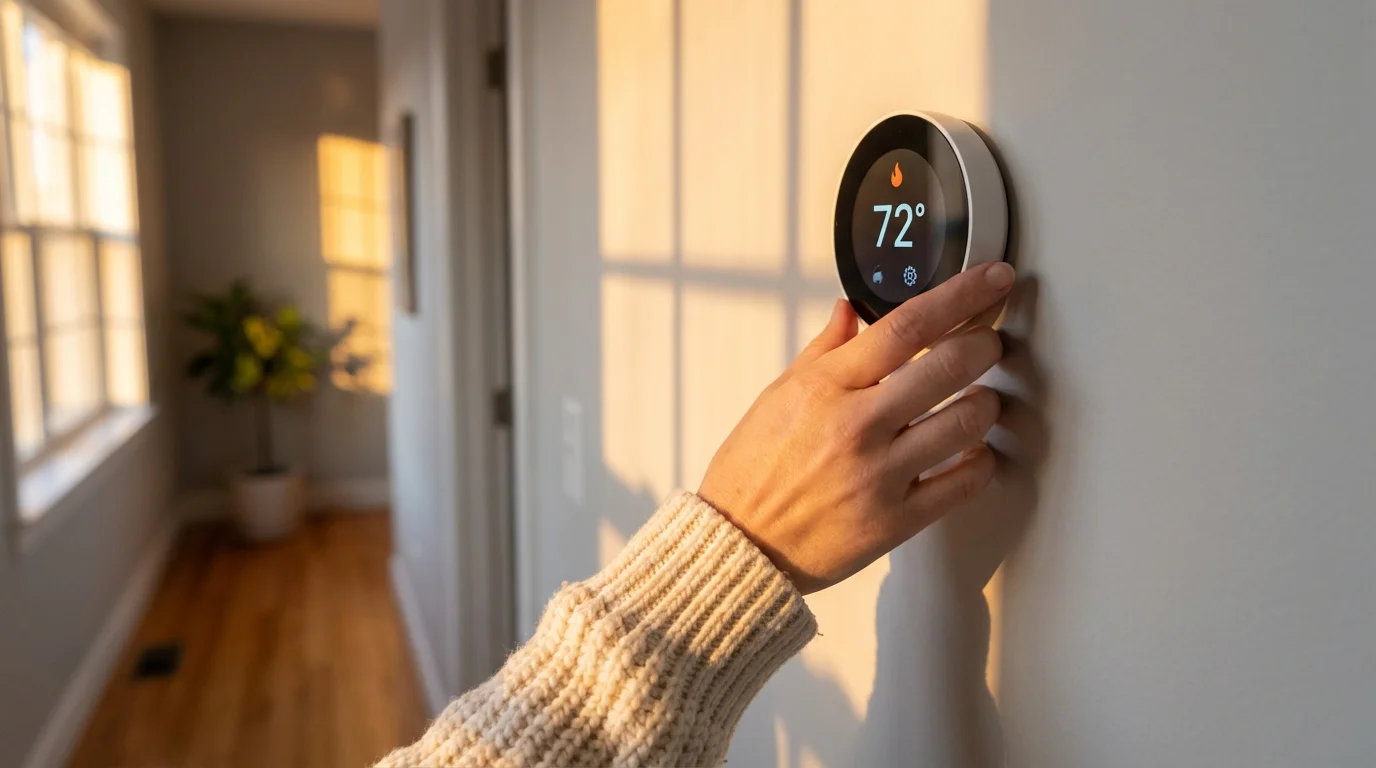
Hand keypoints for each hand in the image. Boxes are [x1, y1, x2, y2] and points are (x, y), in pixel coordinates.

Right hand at [697, 262, 1013, 593]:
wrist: (740, 543)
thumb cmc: (752, 471)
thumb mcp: (778, 395)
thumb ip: (823, 351)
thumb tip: (851, 312)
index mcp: (826, 387)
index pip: (908, 325)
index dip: (962, 295)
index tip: (992, 280)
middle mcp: (856, 426)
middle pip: (949, 366)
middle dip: (986, 344)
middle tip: (989, 343)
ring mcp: (878, 475)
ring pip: (967, 423)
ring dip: (988, 403)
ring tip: (982, 400)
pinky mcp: (895, 521)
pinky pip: (964, 484)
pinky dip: (981, 461)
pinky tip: (974, 452)